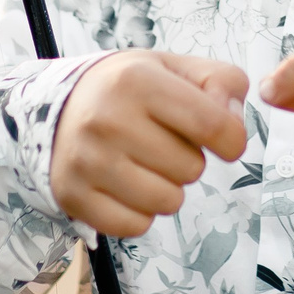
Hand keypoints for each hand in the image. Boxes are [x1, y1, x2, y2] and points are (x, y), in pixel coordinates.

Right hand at [52, 51, 249, 236]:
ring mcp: (87, 161)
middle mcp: (107, 120)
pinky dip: (141, 212)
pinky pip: (137, 225)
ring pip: (168, 202)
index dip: (232, 140)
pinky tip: (127, 186)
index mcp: (137, 80)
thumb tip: (233, 126)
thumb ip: (221, 83)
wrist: (60, 107)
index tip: (224, 140)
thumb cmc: (128, 90)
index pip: (214, 125)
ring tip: (147, 164)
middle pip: (193, 169)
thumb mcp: (174, 68)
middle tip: (163, 143)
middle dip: (189, 159)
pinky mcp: (73, 195)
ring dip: (168, 188)